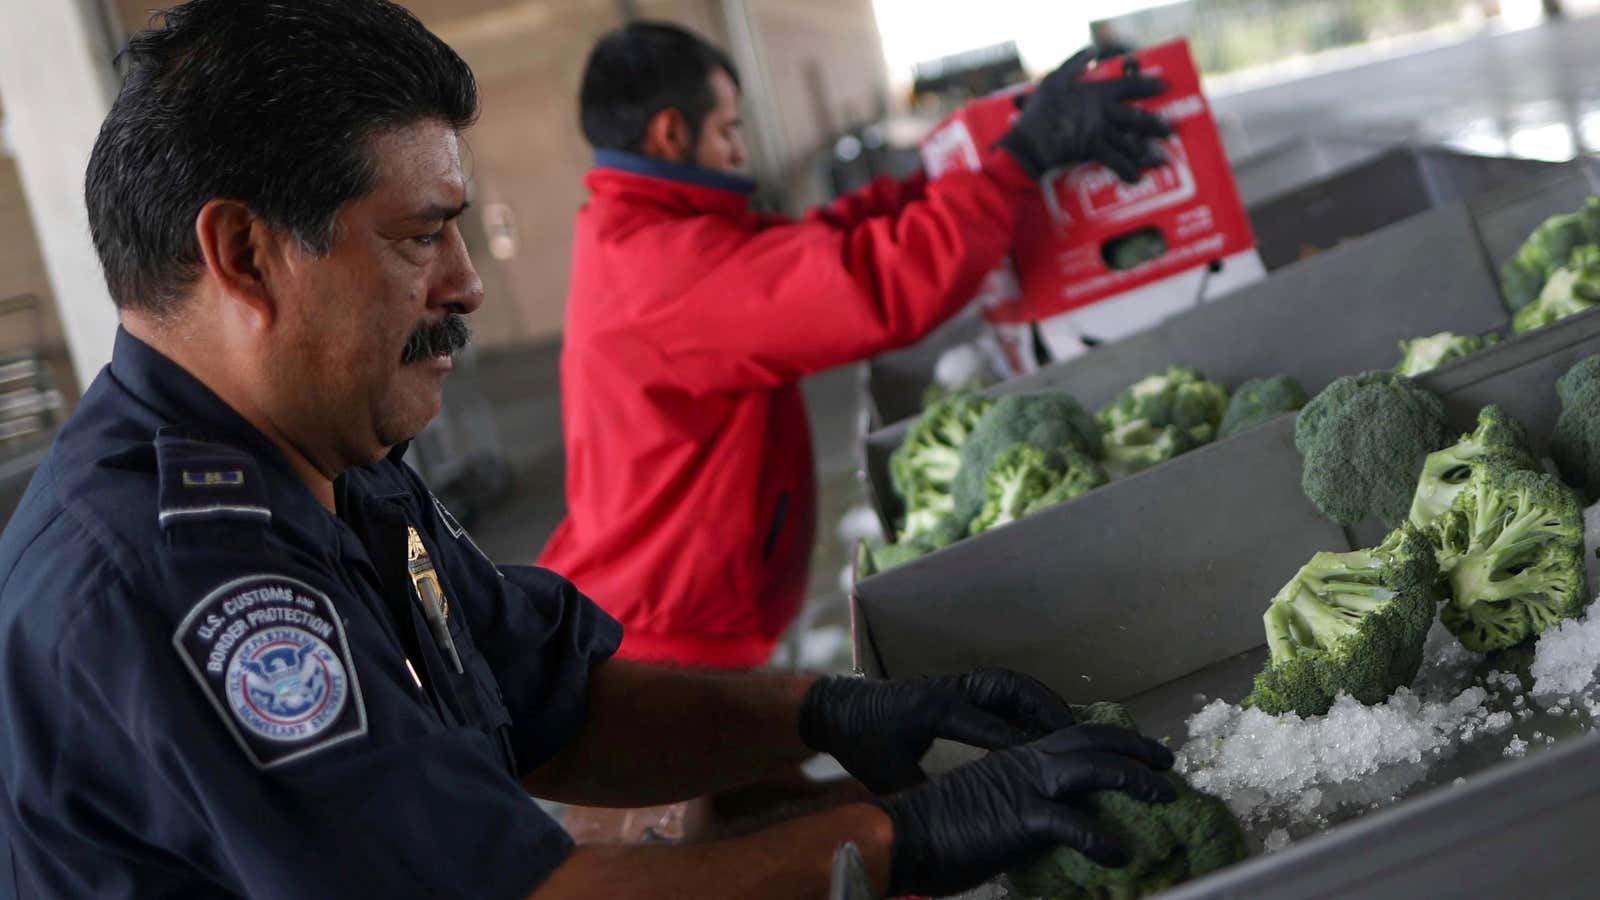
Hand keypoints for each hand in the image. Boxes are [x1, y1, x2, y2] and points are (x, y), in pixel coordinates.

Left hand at [798, 668, 1075, 793]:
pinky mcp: (957, 686)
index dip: (1022, 746)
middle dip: (1045, 710)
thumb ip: (921, 793)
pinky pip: (1001, 688)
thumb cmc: (861, 742)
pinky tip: (1042, 726)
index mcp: (936, 708)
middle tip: (1075, 736)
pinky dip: (1026, 701)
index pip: (991, 727)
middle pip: (1011, 690)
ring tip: (1069, 727)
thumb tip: (953, 823)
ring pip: (1011, 684)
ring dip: (1041, 701)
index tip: (1051, 767)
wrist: (836, 707)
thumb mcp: (887, 775)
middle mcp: (952, 689)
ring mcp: (956, 683)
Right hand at [876, 725, 1175, 896]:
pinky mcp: (1022, 818)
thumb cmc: (942, 828)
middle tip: (1168, 767)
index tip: (1145, 755)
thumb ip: (1026, 805)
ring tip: (1166, 798)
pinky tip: (1121, 856)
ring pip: (1096, 770)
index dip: (1118, 741)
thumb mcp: (991, 806)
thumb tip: (1057, 826)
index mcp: (1020, 755)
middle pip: (1097, 742)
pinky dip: (1103, 841)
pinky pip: (1075, 827)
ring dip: (1137, 781)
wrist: (906, 835)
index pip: (1080, 735)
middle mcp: (1028, 760)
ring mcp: (1027, 786)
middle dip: (1139, 751)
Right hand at [998, 47, 1170, 182]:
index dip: (1147, 86)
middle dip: (1154, 124)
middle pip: (1134, 118)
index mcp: (1095, 94)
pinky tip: (1137, 178)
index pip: (1127, 87)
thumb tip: (1092, 52)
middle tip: (1170, 129)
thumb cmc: (1039, 111)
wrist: (1030, 142)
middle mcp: (1101, 114)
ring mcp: (1098, 134)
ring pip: (1129, 141)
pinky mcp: (1091, 151)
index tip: (1163, 86)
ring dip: (1147, 151)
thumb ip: (1074, 64)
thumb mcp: (1053, 80)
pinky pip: (1113, 161)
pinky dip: (1126, 170)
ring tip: (1161, 158)